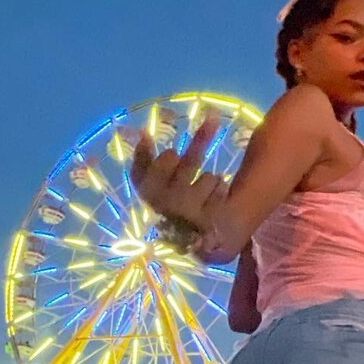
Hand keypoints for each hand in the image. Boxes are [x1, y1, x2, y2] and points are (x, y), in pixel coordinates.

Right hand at [130, 112, 228, 232]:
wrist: (188, 243)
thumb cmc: (168, 206)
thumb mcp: (149, 185)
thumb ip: (142, 161)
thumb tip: (142, 133)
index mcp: (149, 194)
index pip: (165, 160)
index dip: (170, 158)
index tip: (173, 156)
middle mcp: (169, 205)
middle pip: (189, 161)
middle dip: (201, 140)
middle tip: (212, 119)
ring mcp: (191, 215)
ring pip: (210, 176)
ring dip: (211, 180)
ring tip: (204, 192)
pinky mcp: (210, 222)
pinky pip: (221, 188)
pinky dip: (220, 190)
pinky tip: (214, 201)